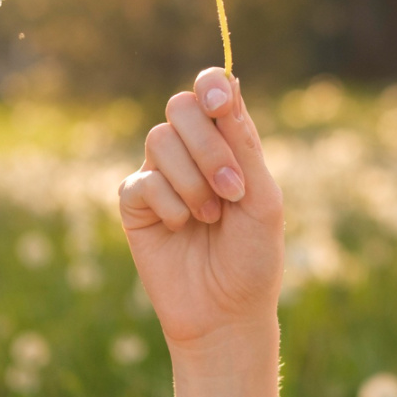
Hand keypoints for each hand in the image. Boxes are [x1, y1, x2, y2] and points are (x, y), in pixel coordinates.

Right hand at [118, 68, 284, 352]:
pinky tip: (182, 228)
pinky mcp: (135, 203)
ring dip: (192, 181)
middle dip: (209, 146)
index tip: (221, 106)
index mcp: (228, 142)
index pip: (212, 91)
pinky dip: (169, 205)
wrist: (227, 312)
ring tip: (210, 218)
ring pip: (159, 139)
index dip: (211, 86)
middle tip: (233, 189)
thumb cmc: (253, 256)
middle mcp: (192, 151)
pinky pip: (142, 182)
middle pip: (181, 107)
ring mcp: (160, 174)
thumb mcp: (262, 200)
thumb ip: (245, 146)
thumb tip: (232, 85)